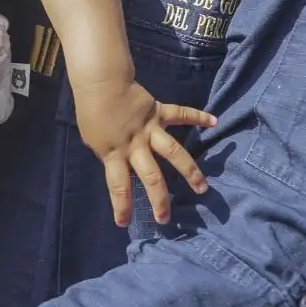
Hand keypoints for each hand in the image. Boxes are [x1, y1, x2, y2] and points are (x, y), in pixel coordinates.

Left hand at [71, 78, 215, 226]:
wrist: (99, 82)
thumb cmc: (91, 113)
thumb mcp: (94, 140)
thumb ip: (110, 154)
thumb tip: (122, 165)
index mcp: (114, 153)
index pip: (118, 185)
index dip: (120, 205)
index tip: (124, 223)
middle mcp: (135, 145)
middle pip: (151, 176)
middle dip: (159, 199)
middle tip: (165, 219)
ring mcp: (150, 129)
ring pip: (173, 152)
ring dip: (190, 171)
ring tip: (202, 188)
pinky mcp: (158, 112)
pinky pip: (180, 114)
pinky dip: (197, 116)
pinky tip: (214, 122)